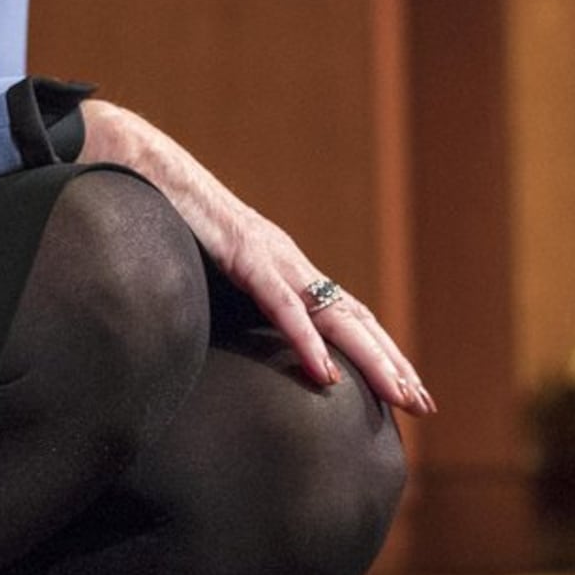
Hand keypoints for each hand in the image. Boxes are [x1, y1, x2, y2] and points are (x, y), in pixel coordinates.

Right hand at [75, 99, 434, 413]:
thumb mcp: (214, 273)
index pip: (348, 317)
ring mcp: (273, 258)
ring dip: (370, 359)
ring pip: (334, 316)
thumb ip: (234, 304)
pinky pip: (281, 307)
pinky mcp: (244, 255)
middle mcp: (292, 264)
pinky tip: (324, 374)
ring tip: (399, 394)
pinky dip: (306, 341)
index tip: (406, 391)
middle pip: (356, 320)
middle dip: (393, 364)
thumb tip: (239, 346)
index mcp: (288, 270)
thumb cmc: (175, 221)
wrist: (148, 168)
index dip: (380, 353)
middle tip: (425, 405)